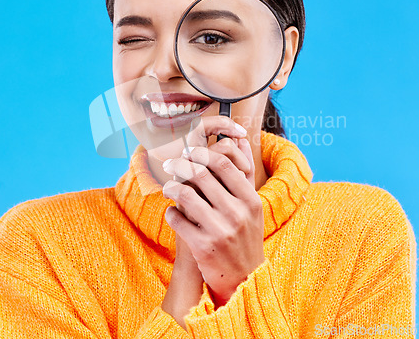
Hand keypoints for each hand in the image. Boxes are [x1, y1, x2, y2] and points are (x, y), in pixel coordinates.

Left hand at [163, 116, 264, 306]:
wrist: (244, 279)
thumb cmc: (245, 235)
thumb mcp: (251, 206)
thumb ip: (243, 173)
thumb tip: (237, 139)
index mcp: (250, 200)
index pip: (223, 164)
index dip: (202, 153)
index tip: (188, 151)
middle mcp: (237, 213)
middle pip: (202, 174)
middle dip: (180, 164)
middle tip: (170, 163)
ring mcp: (220, 231)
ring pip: (186, 194)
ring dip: (171, 186)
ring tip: (167, 186)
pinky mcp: (203, 247)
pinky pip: (177, 220)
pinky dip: (171, 213)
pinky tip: (172, 212)